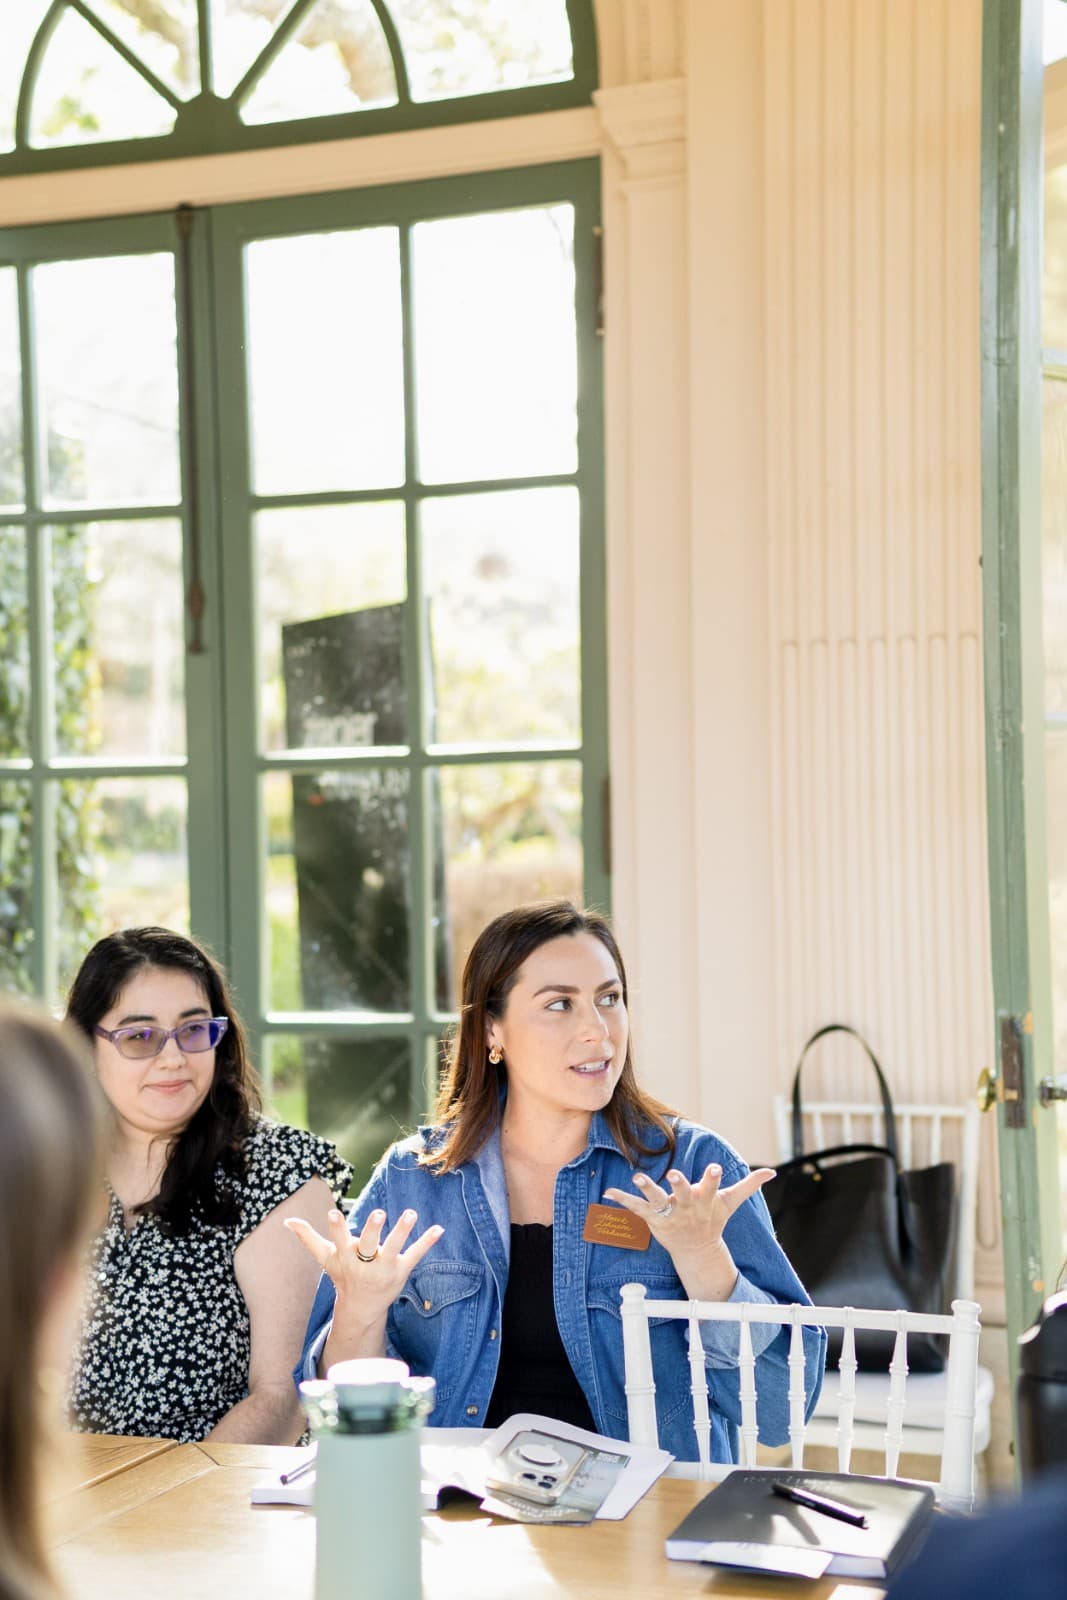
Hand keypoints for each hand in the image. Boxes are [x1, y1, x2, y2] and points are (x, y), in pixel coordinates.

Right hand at [285, 1207, 443, 1311]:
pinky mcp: (402, 1270)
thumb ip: (308, 1239)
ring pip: (394, 1248)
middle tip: (378, 1212)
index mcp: (346, 1257)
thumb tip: (287, 1222)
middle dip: (373, 1230)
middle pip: (368, 1245)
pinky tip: (439, 1228)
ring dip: (402, 1231)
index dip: (337, 1228)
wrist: (361, 1308)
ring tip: (411, 1213)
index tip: (333, 1213)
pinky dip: (427, 1242)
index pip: (339, 1240)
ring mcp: (385, 1267)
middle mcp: (365, 1263)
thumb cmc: (343, 1276)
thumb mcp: (325, 1259)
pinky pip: (415, 1255)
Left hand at [602, 1163, 774, 1299]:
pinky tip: (607, 1192)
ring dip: (647, 1188)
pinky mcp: (653, 1219)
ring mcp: (670, 1213)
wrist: (697, 1250)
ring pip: (657, 1199)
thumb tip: (773, 1172)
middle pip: (684, 1193)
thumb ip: (749, 1185)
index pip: (712, 1187)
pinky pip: (636, 1208)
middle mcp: (687, 1206)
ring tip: (637, 1176)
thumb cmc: (713, 1219)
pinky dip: (621, 1200)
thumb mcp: (731, 1202)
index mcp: (706, 1200)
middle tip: (675, 1175)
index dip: (713, 1178)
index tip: (714, 1168)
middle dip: (680, 1185)